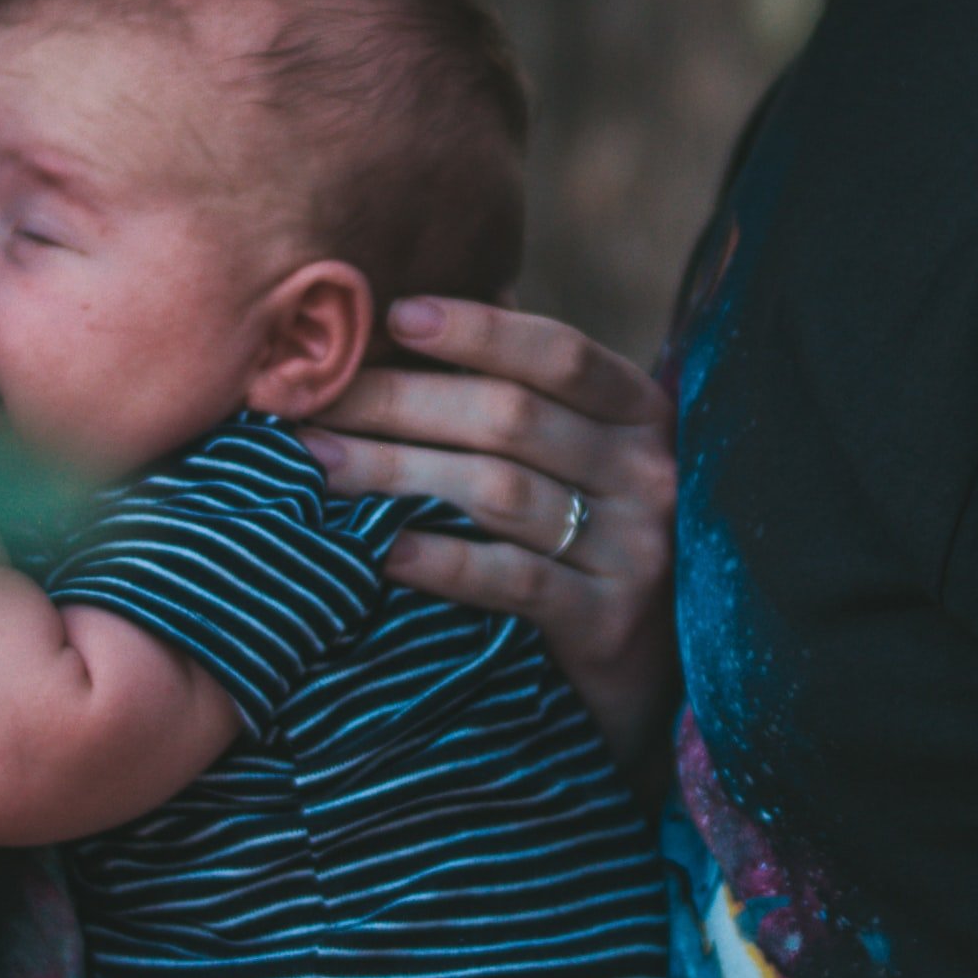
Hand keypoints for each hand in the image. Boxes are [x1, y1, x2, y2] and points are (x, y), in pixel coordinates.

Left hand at [296, 297, 677, 759]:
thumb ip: (527, 389)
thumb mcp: (590, 452)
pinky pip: (511, 580)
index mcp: (643, 415)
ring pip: (497, 492)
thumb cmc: (600, 535)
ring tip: (319, 464)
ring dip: (396, 471)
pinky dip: (440, 560)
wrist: (663, 666)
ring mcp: (635, 549)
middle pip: (511, 417)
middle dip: (400, 401)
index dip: (478, 331)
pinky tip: (380, 548)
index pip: (560, 355)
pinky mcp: (608, 622)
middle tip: (314, 399)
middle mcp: (648, 473)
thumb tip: (419, 311)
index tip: (394, 315)